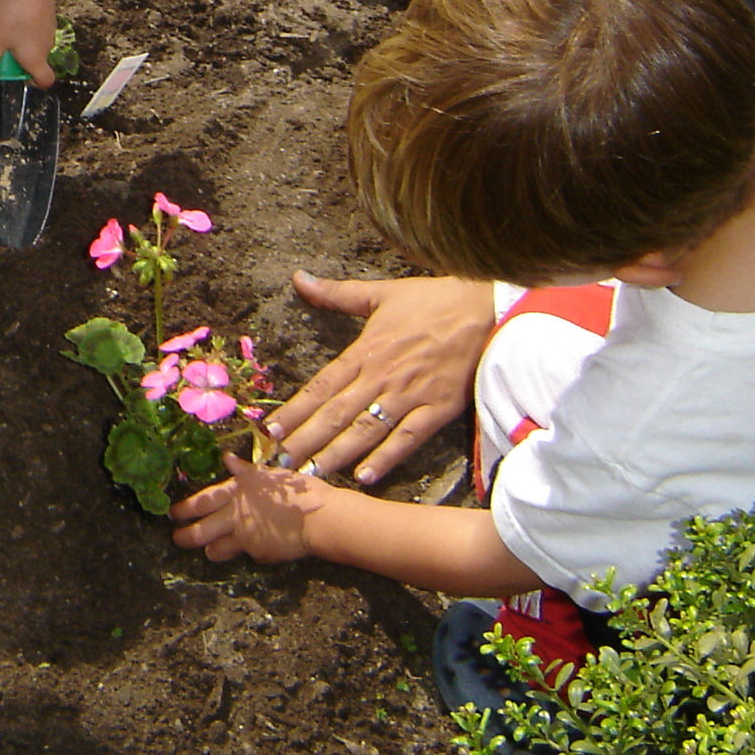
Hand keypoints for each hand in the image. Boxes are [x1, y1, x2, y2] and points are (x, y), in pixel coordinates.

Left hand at [0, 0, 56, 87]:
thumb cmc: (13, 16)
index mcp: (36, 58)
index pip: (45, 80)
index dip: (33, 83)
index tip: (15, 75)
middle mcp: (46, 45)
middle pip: (27, 57)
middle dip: (5, 52)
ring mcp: (46, 28)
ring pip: (22, 37)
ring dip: (2, 33)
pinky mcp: (44, 11)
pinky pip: (26, 23)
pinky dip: (11, 19)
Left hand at [169, 453, 327, 563]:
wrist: (319, 517)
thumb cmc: (299, 491)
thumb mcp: (269, 474)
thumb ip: (245, 470)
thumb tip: (227, 458)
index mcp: (237, 491)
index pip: (203, 500)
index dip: (185, 507)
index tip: (172, 513)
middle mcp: (235, 515)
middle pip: (201, 530)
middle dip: (185, 536)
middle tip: (176, 539)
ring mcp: (245, 537)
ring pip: (217, 549)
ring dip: (212, 550)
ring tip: (209, 551)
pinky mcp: (258, 554)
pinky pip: (249, 555)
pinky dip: (251, 552)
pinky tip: (259, 548)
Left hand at [265, 272, 494, 484]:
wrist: (485, 308)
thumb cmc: (432, 301)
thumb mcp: (380, 293)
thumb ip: (336, 293)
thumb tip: (298, 278)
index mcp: (365, 351)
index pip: (321, 386)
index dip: (295, 409)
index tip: (269, 429)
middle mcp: (382, 376)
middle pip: (336, 414)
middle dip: (305, 440)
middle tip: (279, 463)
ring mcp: (410, 395)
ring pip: (366, 430)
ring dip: (336, 454)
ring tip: (311, 474)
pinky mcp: (438, 409)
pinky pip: (408, 438)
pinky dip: (386, 458)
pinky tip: (365, 476)